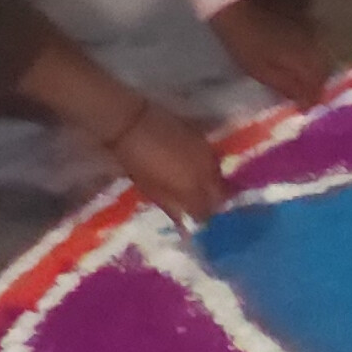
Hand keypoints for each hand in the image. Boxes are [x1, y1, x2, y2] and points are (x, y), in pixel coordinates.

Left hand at [101, 102, 225, 224]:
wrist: (132, 124)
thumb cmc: (137, 162)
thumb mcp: (152, 190)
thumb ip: (173, 208)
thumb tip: (186, 226)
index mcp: (194, 188)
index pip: (207, 210)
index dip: (201, 218)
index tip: (194, 221)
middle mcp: (207, 172)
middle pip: (218, 193)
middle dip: (210, 201)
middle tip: (197, 205)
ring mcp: (207, 153)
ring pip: (217, 175)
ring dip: (210, 184)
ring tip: (197, 188)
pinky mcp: (203, 138)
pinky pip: (211, 159)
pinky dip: (206, 168)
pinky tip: (196, 169)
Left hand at [206, 0, 333, 106]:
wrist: (237, 5)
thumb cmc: (245, 43)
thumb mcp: (262, 72)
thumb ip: (288, 87)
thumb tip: (308, 103)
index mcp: (306, 59)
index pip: (319, 86)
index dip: (312, 99)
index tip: (303, 108)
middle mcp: (315, 44)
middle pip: (323, 70)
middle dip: (316, 84)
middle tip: (303, 94)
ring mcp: (311, 28)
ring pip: (319, 54)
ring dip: (313, 67)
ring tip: (299, 75)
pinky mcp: (305, 16)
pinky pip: (313, 39)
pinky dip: (308, 50)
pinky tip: (295, 52)